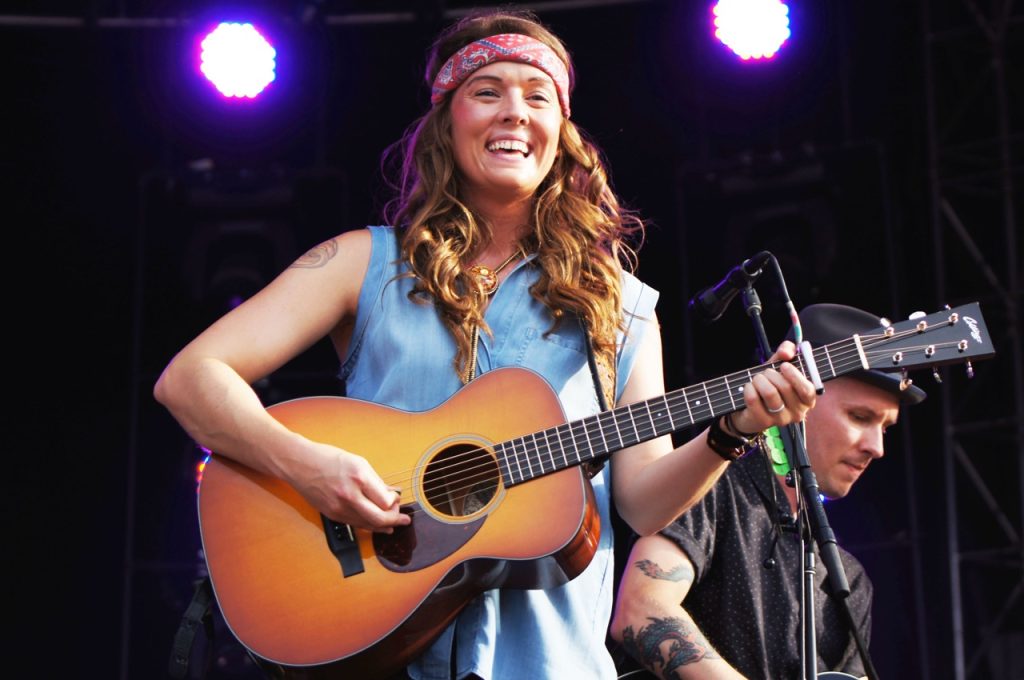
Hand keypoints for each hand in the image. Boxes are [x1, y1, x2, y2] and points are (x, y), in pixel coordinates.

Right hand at [284, 439, 411, 532]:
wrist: (299, 464)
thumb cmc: (328, 458)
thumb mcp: (358, 462)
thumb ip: (376, 481)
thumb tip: (391, 494)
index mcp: (359, 477)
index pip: (386, 501)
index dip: (395, 502)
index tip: (396, 498)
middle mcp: (349, 495)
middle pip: (379, 518)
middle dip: (395, 520)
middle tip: (404, 519)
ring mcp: (339, 507)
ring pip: (368, 524)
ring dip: (384, 526)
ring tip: (394, 524)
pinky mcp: (332, 515)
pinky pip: (355, 524)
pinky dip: (368, 525)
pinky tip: (377, 526)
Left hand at [729, 341, 816, 434]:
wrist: (750, 410)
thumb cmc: (770, 386)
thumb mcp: (780, 367)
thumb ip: (787, 352)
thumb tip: (787, 352)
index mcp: (807, 400)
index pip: (807, 389)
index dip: (795, 375)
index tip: (784, 365)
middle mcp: (797, 412)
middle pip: (785, 387)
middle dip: (770, 374)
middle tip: (765, 373)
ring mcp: (780, 419)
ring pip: (769, 392)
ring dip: (759, 380)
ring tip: (757, 380)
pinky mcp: (763, 421)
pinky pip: (754, 399)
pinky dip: (748, 388)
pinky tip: (749, 388)